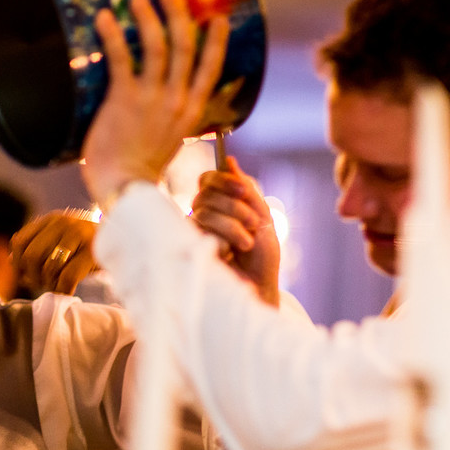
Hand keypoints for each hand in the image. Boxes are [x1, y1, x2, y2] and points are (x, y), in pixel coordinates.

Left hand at [10, 210, 98, 294]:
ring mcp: (80, 234)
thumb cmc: (90, 246)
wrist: (129, 239)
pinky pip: (68, 277)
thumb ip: (38, 245)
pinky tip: (67, 291)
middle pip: (30, 256)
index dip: (18, 263)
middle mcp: (64, 223)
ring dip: (49, 284)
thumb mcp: (63, 239)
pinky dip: (63, 290)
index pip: (19, 242)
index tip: (27, 274)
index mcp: (52, 219)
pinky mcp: (93, 251)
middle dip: (32, 276)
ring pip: (49, 267)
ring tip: (56, 286)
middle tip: (42, 283)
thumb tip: (12, 261)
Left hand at [81, 0, 230, 208]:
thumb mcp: (167, 143)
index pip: (210, 69)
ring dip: (148, 16)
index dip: (216, 41)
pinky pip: (121, 58)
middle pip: (185, 46)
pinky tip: (105, 19)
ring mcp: (152, 99)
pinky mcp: (124, 100)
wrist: (124, 192)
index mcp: (191, 112)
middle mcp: (176, 101)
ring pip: (157, 45)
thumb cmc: (138, 173)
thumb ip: (169, 121)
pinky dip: (113, 35)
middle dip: (179, 14)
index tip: (219, 19)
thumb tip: (161, 107)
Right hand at [191, 156, 279, 305]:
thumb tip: (230, 161)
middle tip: (253, 225)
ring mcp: (192, 233)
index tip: (244, 191)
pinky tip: (229, 254)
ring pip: (203, 210)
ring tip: (246, 244)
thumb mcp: (261, 218)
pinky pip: (200, 228)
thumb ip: (246, 190)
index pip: (208, 180)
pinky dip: (223, 238)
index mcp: (220, 206)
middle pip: (205, 192)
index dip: (222, 179)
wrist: (258, 289)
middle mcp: (202, 217)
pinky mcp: (187, 248)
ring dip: (232, 225)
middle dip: (234, 206)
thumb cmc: (261, 259)